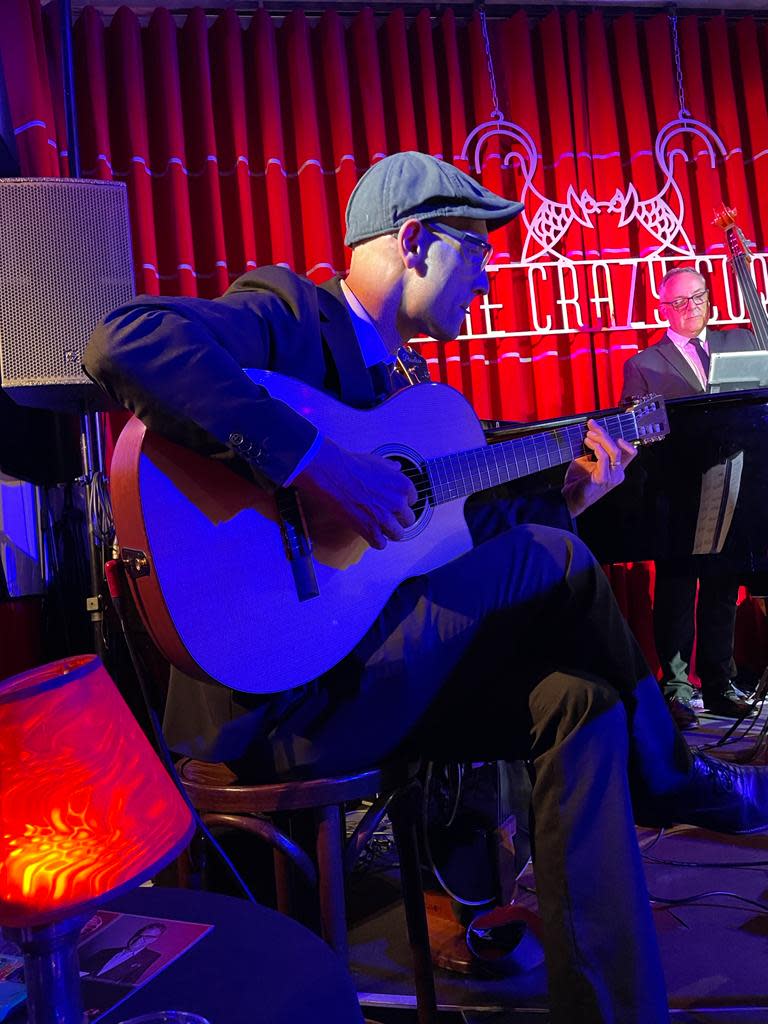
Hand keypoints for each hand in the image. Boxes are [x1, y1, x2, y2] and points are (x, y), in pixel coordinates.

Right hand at [294, 437, 416, 548]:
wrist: (333, 475)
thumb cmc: (353, 466)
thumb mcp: (378, 461)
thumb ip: (391, 468)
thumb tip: (396, 467)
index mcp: (403, 486)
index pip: (413, 500)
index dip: (402, 502)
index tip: (393, 503)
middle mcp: (398, 503)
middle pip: (408, 519)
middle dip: (398, 518)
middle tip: (386, 515)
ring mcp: (385, 519)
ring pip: (397, 534)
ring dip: (389, 532)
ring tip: (380, 527)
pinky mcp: (370, 530)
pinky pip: (380, 544)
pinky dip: (375, 540)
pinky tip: (369, 533)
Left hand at [562, 419, 636, 517]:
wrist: (569, 499)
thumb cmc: (577, 481)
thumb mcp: (586, 461)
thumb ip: (593, 450)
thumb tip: (590, 432)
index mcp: (616, 468)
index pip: (629, 451)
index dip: (619, 437)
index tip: (601, 428)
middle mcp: (618, 473)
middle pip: (621, 447)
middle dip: (604, 433)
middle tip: (591, 426)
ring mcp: (612, 477)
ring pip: (614, 450)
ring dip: (601, 439)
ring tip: (588, 435)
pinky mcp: (602, 479)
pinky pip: (604, 458)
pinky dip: (596, 447)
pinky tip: (588, 443)